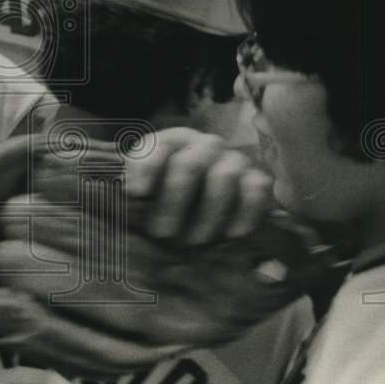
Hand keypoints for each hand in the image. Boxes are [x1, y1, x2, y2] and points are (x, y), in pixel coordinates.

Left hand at [124, 127, 274, 243]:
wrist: (201, 209)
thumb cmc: (163, 199)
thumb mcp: (143, 192)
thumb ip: (132, 190)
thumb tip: (127, 196)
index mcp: (173, 142)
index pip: (159, 147)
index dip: (146, 169)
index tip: (136, 194)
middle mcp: (205, 145)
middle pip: (189, 165)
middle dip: (174, 202)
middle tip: (161, 233)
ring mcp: (233, 160)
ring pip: (224, 178)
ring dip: (208, 214)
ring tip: (193, 242)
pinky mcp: (256, 179)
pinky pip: (257, 191)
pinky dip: (245, 214)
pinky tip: (231, 236)